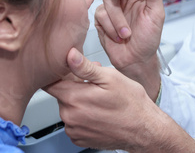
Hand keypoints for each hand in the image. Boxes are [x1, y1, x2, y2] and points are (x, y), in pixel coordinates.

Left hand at [44, 48, 194, 152]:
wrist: (144, 129)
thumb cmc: (131, 103)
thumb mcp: (110, 77)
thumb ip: (85, 67)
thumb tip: (69, 55)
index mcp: (74, 98)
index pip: (51, 83)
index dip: (61, 74)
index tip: (71, 72)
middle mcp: (70, 116)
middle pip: (61, 95)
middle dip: (75, 86)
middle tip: (95, 83)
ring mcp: (74, 130)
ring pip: (68, 108)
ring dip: (79, 101)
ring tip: (99, 98)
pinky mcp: (79, 139)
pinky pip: (74, 123)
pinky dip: (82, 116)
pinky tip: (98, 112)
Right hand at [95, 0, 164, 95]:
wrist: (136, 60)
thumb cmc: (148, 39)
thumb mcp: (157, 15)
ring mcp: (113, 8)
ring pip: (107, 0)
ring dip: (117, 19)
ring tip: (126, 33)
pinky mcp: (102, 20)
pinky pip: (100, 15)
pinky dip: (110, 27)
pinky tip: (117, 36)